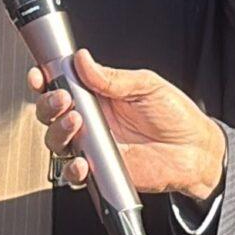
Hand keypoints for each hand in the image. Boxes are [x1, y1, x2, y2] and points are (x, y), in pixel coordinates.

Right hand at [28, 48, 226, 202]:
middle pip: (50, 113)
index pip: (61, 84)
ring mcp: (92, 146)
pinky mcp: (99, 171)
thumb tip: (83, 60)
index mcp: (98, 95)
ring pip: (56, 141)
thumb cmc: (175, 116)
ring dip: (58, 132)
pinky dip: (72, 168)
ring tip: (76, 123)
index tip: (39, 74)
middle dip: (47, 104)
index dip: (44, 79)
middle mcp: (91, 120)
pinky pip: (74, 173)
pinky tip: (82, 160)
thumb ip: (112, 77)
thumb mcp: (146, 86)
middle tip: (62, 99)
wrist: (195, 152)